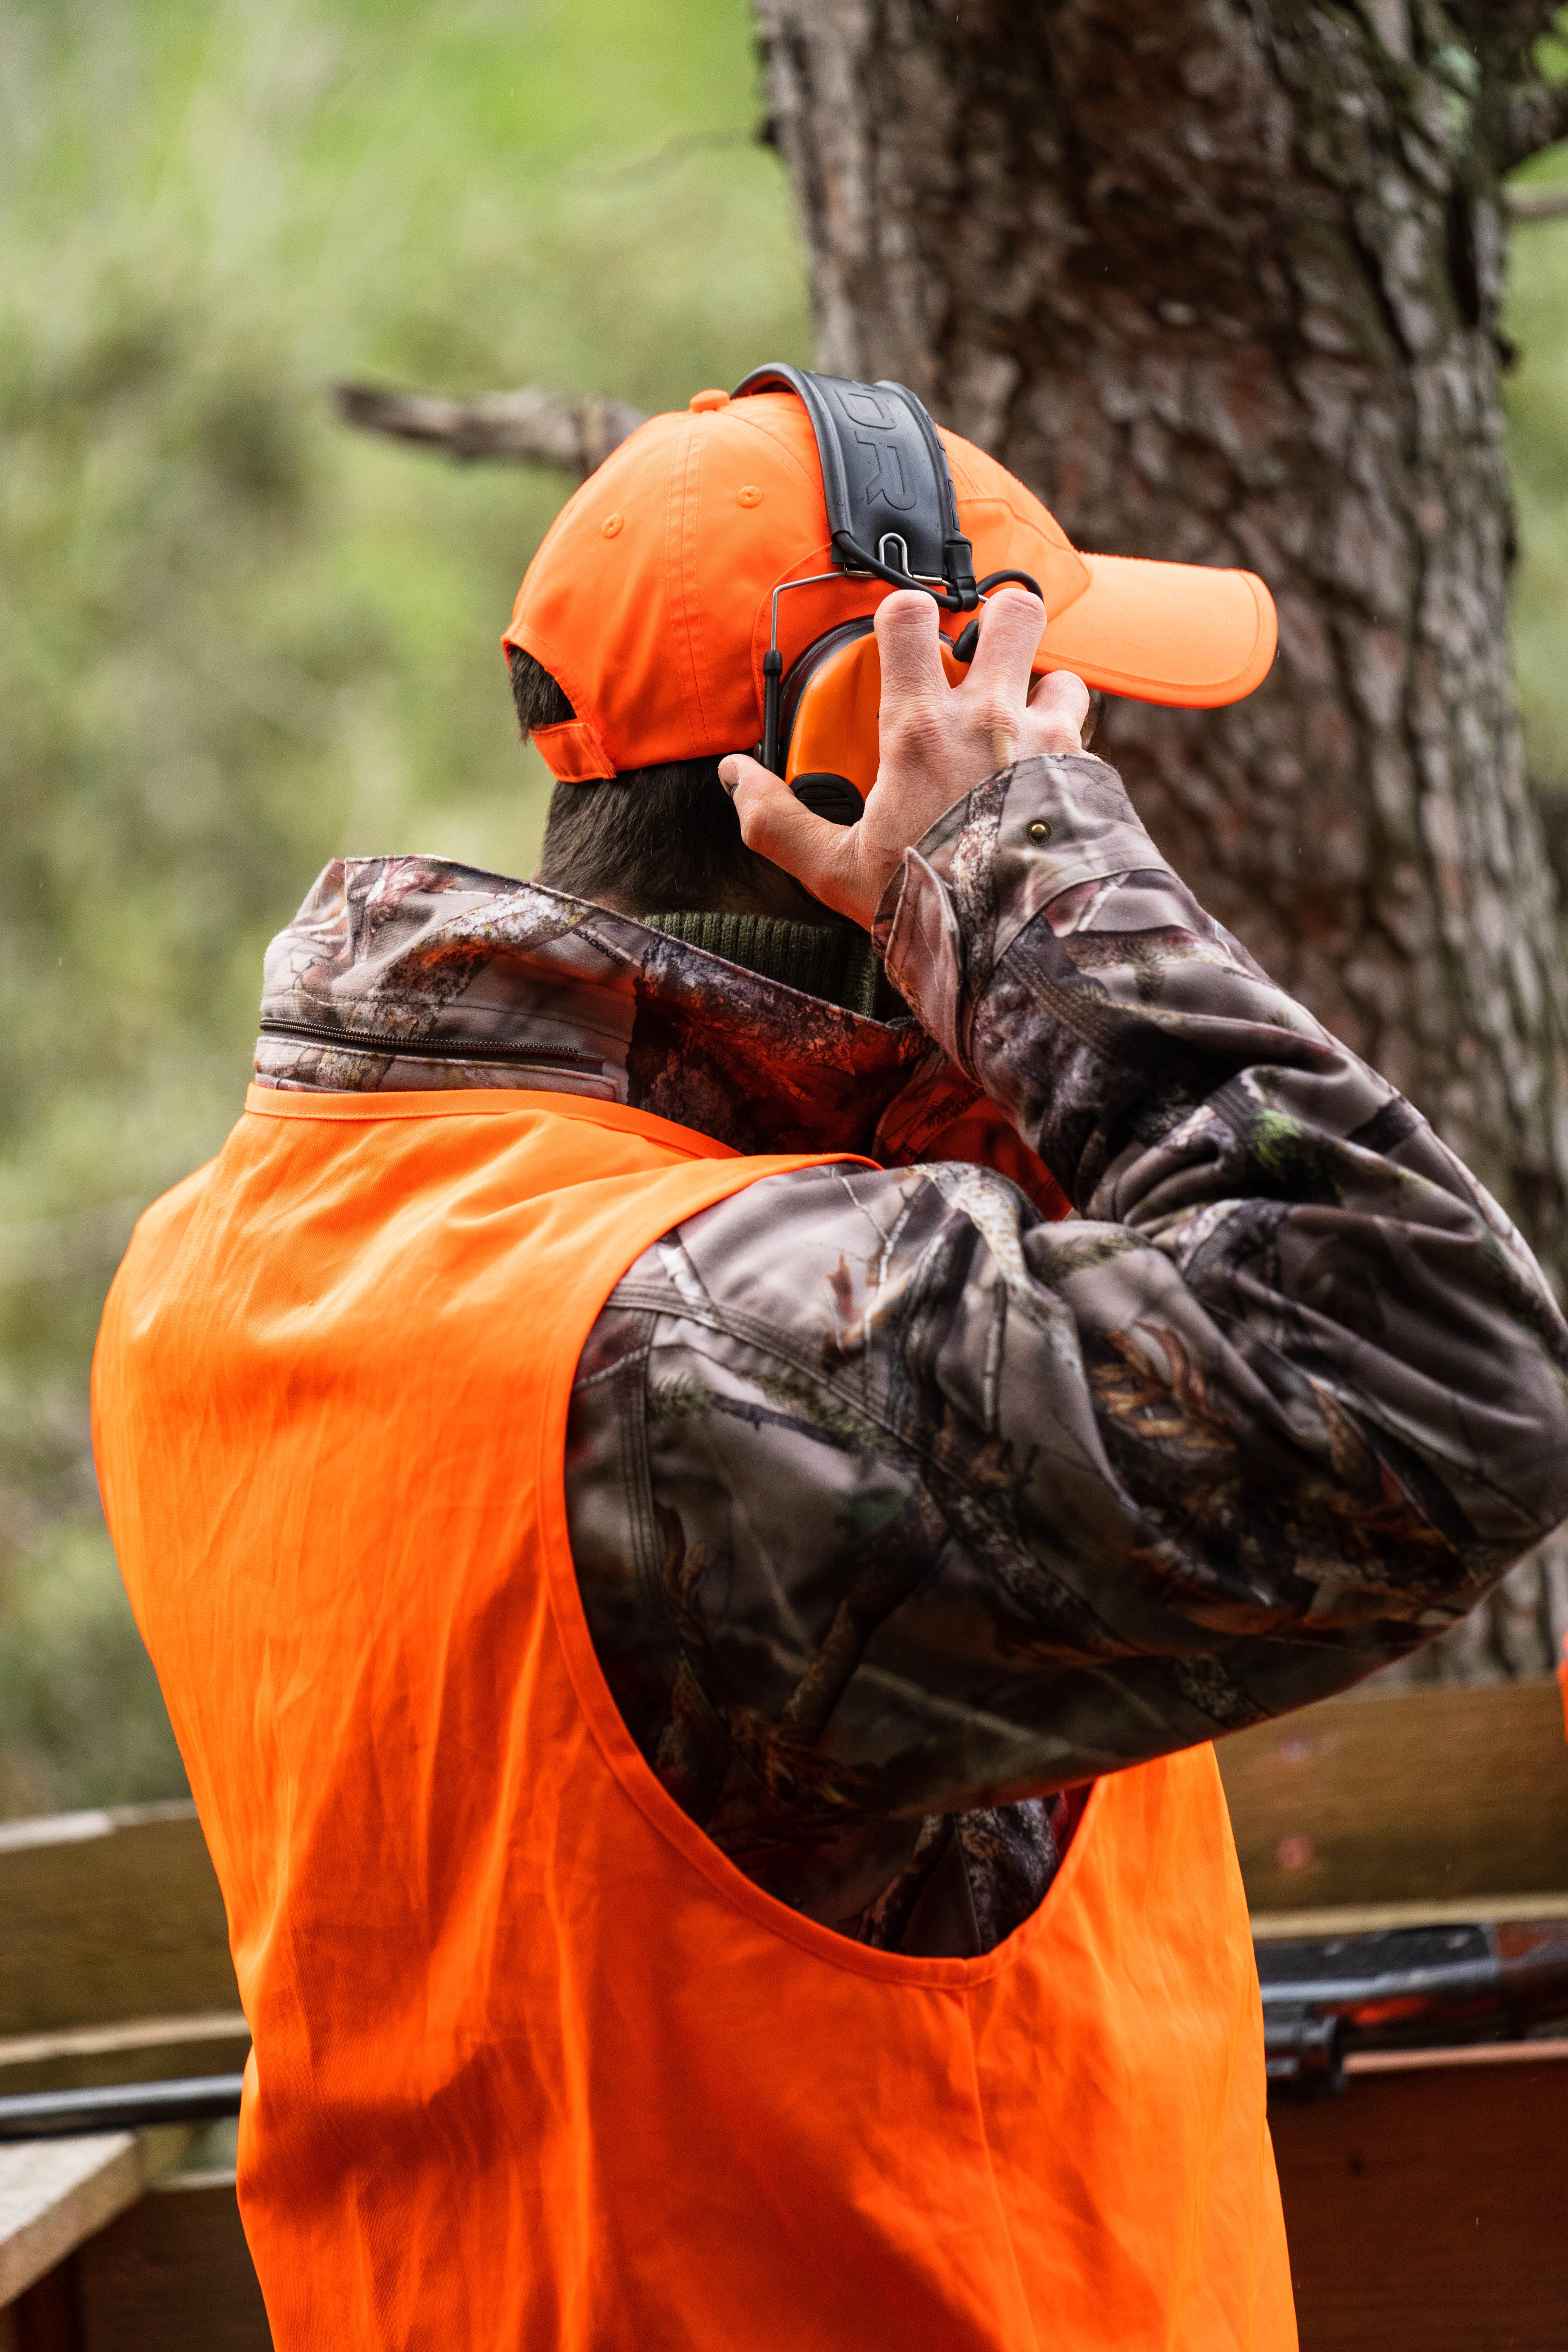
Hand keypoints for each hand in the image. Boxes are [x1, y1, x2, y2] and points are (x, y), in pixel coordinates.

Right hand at [719, 589, 1090, 929]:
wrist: (1020, 948)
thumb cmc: (929, 907)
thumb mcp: (836, 871)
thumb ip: (779, 820)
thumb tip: (736, 777)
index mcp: (922, 730)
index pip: (910, 617)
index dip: (903, 613)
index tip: (900, 637)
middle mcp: (992, 720)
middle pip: (1014, 612)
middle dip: (1000, 622)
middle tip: (981, 660)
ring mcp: (1049, 743)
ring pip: (1062, 678)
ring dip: (1041, 696)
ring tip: (1016, 735)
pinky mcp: (1090, 777)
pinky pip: (1084, 742)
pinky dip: (1065, 756)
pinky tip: (1042, 792)